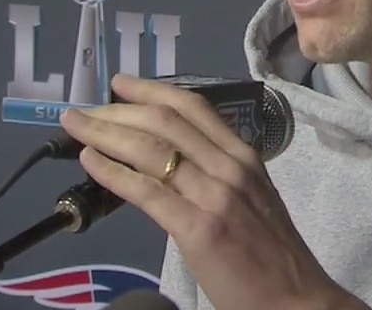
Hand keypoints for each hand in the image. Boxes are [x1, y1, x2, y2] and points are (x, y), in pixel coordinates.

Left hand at [60, 74, 367, 309]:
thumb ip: (218, 174)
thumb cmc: (272, 252)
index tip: (120, 83)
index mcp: (244, 156)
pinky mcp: (198, 228)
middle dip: (118, 110)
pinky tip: (90, 163)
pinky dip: (113, 172)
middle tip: (84, 111)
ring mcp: (215, 195)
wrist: (296, 297)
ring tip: (76, 128)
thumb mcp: (254, 196)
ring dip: (105, 133)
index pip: (193, 107)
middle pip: (165, 122)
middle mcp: (230, 167)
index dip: (151, 90)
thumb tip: (172, 161)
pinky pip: (147, 191)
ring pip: (151, 150)